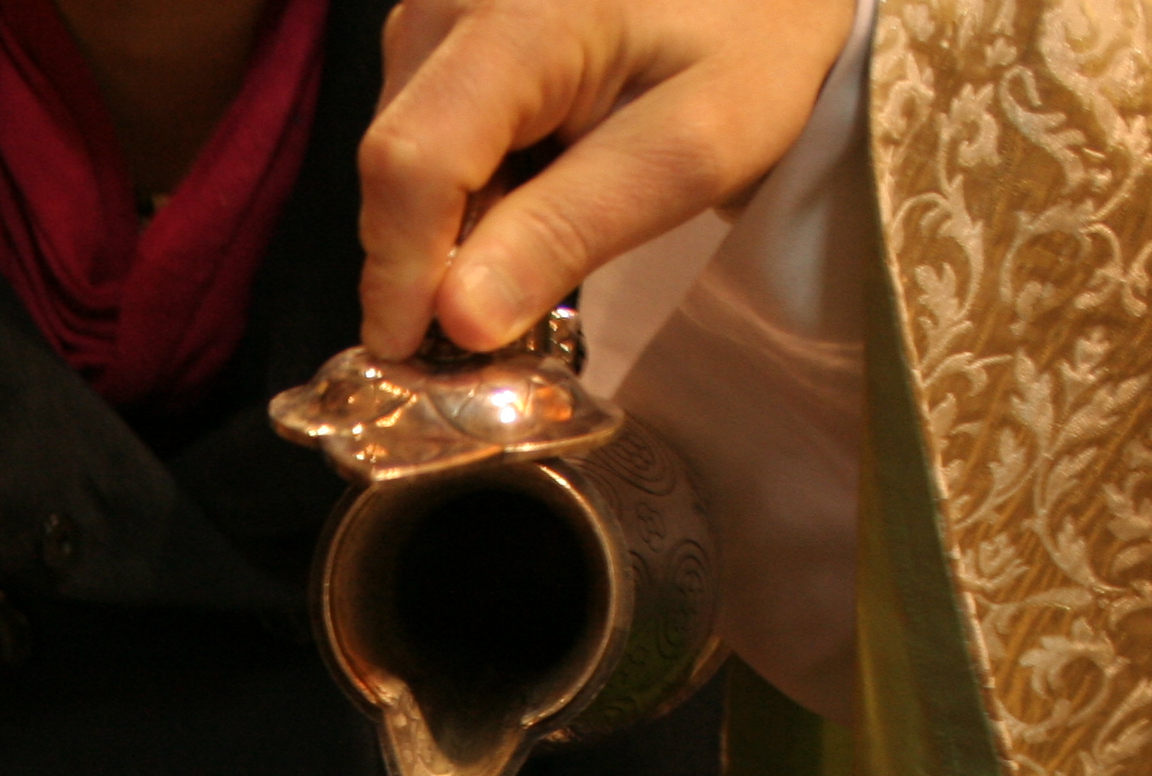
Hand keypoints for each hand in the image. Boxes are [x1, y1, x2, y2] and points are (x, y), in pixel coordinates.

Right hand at [359, 0, 854, 353]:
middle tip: (508, 330)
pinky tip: (535, 186)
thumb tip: (458, 321)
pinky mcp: (439, 20)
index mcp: (516, 17)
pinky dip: (466, 186)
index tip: (421, 363)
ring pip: (403, 157)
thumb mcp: (696, 148)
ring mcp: (435, 1)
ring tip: (547, 235)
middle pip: (397, 167)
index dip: (402, 276)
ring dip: (455, 226)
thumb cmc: (753, 39)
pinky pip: (423, 131)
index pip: (413, 164)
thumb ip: (573, 230)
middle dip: (433, 263)